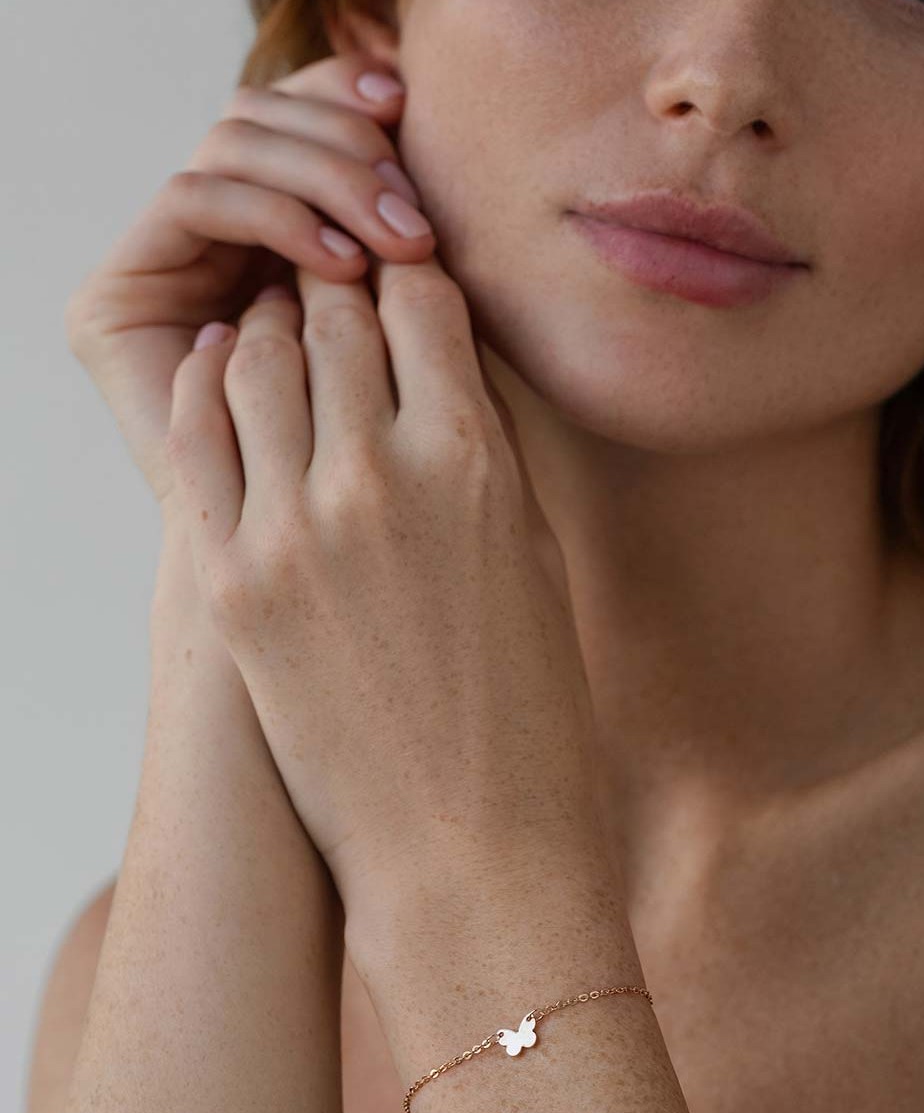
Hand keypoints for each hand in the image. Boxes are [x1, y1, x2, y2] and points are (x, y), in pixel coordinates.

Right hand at [64, 52, 431, 508]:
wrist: (339, 590)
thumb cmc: (407, 483)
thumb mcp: (433, 349)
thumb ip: (415, 259)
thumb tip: (421, 135)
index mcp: (278, 245)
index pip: (301, 123)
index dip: (351, 104)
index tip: (413, 113)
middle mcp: (215, 248)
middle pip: (265, 120)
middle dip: (348, 147)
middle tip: (417, 212)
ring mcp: (164, 271)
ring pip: (233, 146)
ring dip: (324, 177)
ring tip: (396, 244)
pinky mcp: (117, 299)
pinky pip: (195, 199)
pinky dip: (275, 212)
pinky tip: (341, 266)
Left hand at [162, 258, 599, 913]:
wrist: (470, 844)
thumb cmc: (529, 703)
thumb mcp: (532, 553)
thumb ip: (480, 450)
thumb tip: (439, 373)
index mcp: (473, 462)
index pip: (424, 303)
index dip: (413, 272)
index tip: (403, 268)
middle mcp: (377, 476)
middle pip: (336, 318)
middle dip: (340, 283)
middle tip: (337, 275)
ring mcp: (292, 527)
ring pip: (260, 361)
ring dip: (275, 326)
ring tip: (285, 321)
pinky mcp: (232, 581)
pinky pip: (202, 439)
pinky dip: (214, 388)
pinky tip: (229, 368)